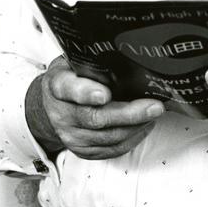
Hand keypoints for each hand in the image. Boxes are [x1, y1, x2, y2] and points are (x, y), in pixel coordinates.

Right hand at [26, 56, 164, 159]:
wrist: (54, 106)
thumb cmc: (71, 78)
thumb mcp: (75, 61)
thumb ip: (93, 61)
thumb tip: (127, 55)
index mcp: (57, 85)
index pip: (68, 89)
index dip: (86, 93)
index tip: (104, 94)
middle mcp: (61, 114)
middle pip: (95, 118)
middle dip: (129, 114)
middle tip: (154, 106)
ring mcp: (71, 135)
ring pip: (108, 137)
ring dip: (136, 126)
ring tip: (154, 113)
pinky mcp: (83, 151)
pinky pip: (112, 149)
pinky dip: (133, 137)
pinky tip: (144, 124)